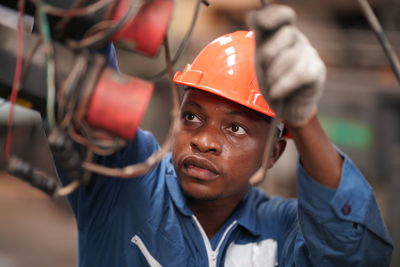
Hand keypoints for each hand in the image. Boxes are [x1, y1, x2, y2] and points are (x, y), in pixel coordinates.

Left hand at [247, 4, 325, 125]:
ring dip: (273, 76)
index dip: (273, 14)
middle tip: (264, 70)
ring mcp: (310, 54)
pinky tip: (277, 93)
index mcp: (283, 34)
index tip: (259, 22)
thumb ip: (259, 39)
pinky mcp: (317, 71)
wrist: (288, 108)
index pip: (284, 15)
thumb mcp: (261, 60)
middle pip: (286, 34)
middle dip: (268, 54)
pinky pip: (298, 74)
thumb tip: (253, 15)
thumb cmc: (274, 81)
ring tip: (272, 86)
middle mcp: (298, 40)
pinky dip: (282, 86)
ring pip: (290, 56)